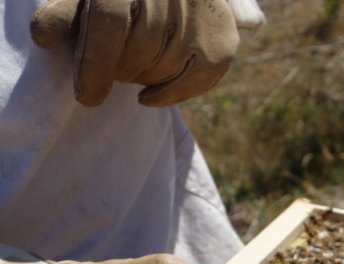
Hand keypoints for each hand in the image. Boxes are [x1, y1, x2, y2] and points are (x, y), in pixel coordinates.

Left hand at [30, 0, 246, 105]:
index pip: (111, 22)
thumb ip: (65, 16)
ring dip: (142, 79)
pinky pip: (197, 81)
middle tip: (106, 71)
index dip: (96, 63)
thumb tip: (44, 36)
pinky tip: (148, 95)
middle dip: (117, 70)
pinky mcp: (223, 40)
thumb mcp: (89, 0)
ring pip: (165, 67)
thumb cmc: (125, 1)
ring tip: (130, 71)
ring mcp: (203, 14)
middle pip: (139, 49)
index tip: (87, 96)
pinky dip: (170, 95)